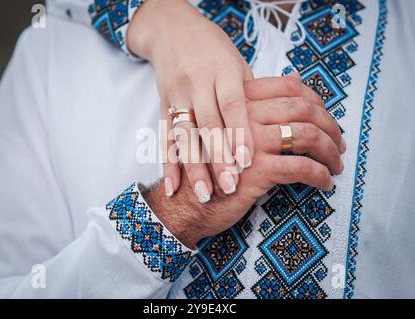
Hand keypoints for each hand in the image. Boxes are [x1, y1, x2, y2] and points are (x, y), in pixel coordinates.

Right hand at [128, 0, 254, 201]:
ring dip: (193, 167)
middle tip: (229, 186)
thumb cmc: (213, 49)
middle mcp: (196, 82)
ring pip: (184, 135)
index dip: (238, 133)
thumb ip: (253, 92)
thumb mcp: (237, 63)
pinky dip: (167, 164)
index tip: (246, 162)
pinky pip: (164, 138)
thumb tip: (282, 121)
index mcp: (221, 69)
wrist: (172, 31)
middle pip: (207, 124)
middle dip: (218, 158)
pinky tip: (172, 186)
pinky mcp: (162, 107)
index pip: (231, 104)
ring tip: (204, 193)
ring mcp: (176, 95)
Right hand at [145, 75, 344, 247]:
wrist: (182, 201)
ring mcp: (249, 140)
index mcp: (238, 99)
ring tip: (336, 164)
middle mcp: (244, 114)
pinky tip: (324, 183)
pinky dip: (319, 175)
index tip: (328, 119)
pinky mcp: (254, 169)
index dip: (317, 101)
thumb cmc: (208, 164)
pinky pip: (300, 167)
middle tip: (340, 144)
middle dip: (331, 127)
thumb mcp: (226, 124)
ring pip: (307, 135)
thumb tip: (294, 80)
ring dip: (330, 151)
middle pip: (304, 109)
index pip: (291, 88)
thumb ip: (254, 106)